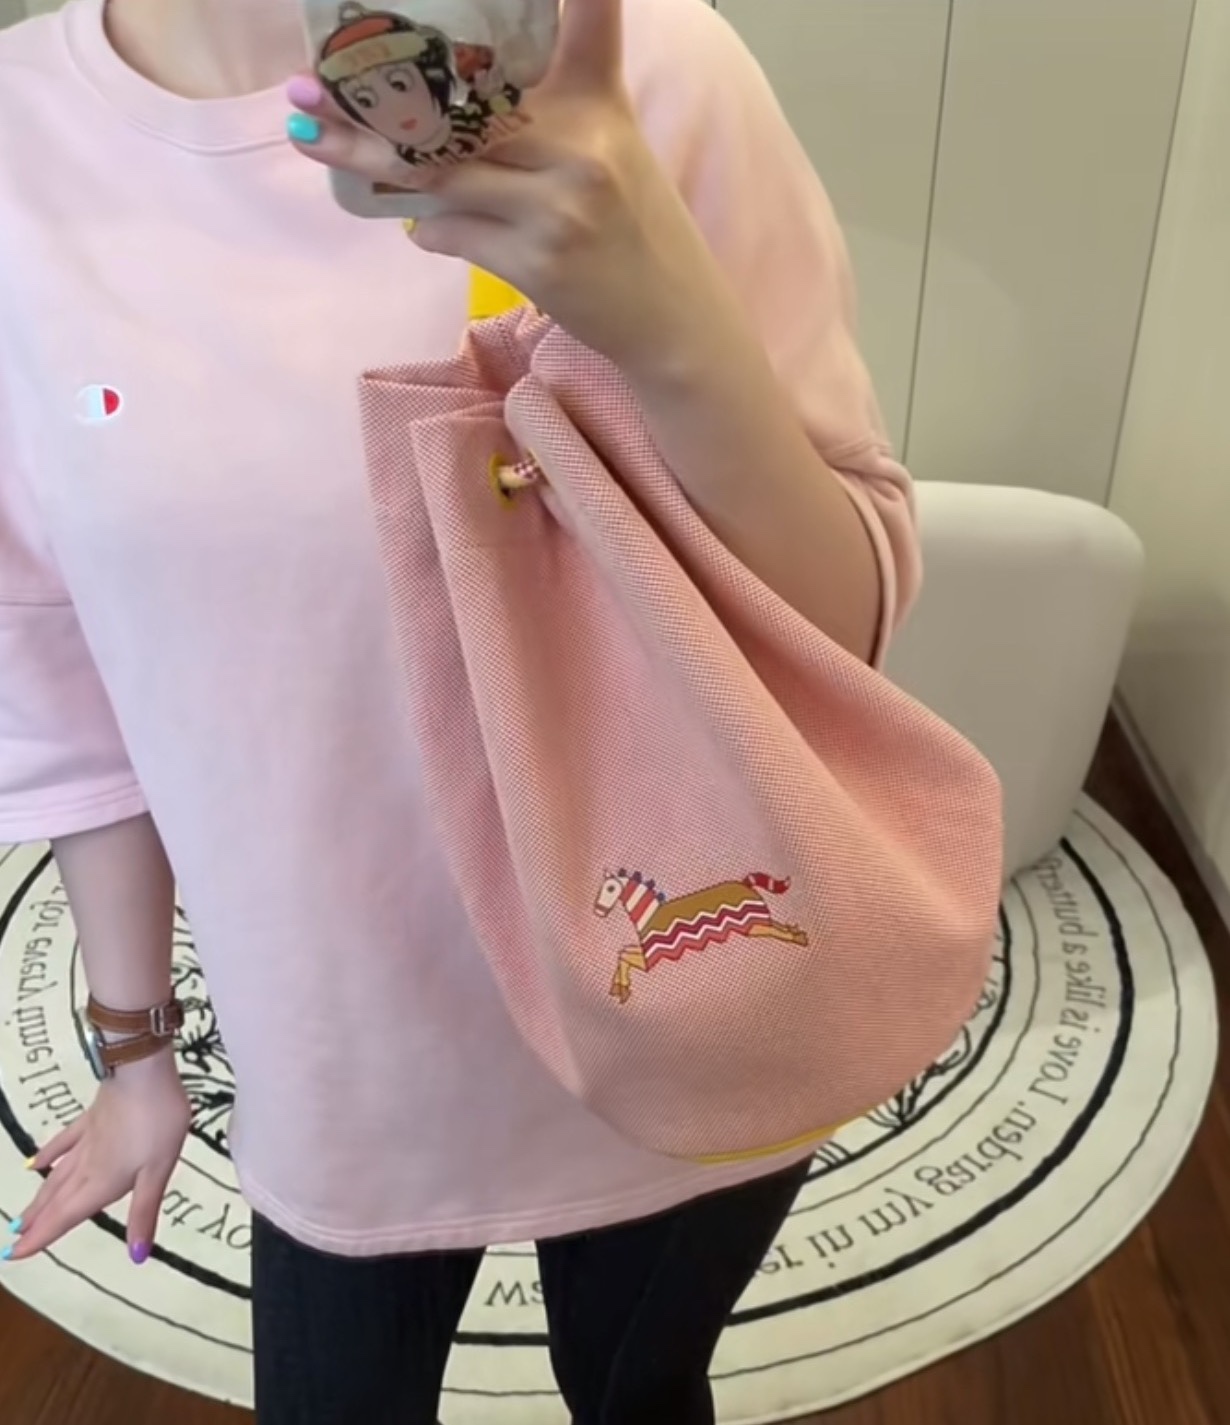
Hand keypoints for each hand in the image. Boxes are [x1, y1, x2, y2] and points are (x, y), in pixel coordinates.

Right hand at [7, 1050, 189, 1265]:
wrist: (143, 1071)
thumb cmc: (158, 1122)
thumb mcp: (159, 1171)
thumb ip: (144, 1212)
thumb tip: (135, 1258)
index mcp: (103, 1182)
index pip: (67, 1216)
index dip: (42, 1238)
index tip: (13, 1255)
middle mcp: (88, 1165)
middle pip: (57, 1199)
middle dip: (37, 1223)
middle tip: (12, 1243)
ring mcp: (86, 1139)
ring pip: (57, 1176)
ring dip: (40, 1198)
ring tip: (22, 1216)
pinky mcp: (89, 1118)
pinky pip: (63, 1142)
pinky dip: (48, 1155)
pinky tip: (34, 1163)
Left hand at [286, 0, 727, 369]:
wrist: (670, 319)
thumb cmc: (630, 226)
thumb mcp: (608, 144)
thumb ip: (549, 106)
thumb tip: (442, 104)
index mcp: (600, 98)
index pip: (584, 14)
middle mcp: (582, 143)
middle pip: (458, 108)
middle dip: (374, 99)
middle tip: (305, 87)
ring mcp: (558, 205)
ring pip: (438, 171)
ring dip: (368, 161)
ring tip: (313, 138)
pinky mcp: (538, 262)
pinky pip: (450, 232)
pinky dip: (427, 227)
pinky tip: (422, 225)